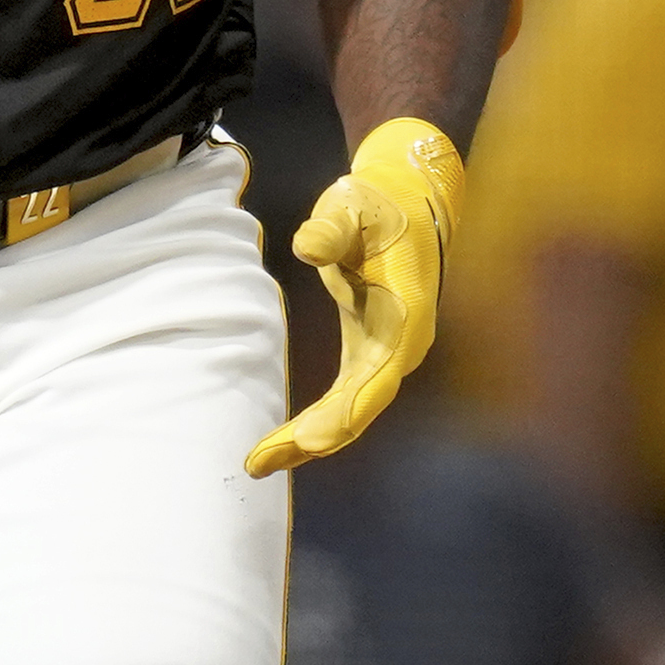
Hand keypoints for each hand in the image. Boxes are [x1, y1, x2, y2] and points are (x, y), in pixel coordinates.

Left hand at [246, 117, 456, 476]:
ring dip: (308, 440)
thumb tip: (307, 245)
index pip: (378, 372)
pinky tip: (280, 444)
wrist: (407, 200)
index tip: (313, 439)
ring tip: (258, 463)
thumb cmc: (377, 202)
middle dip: (315, 436)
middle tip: (261, 460)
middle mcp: (402, 343)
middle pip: (361, 403)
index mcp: (406, 313)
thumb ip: (332, 226)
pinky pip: (342, 397)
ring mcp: (387, 352)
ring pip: (351, 408)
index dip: (347, 409)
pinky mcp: (368, 351)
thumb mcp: (354, 205)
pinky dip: (313, 422)